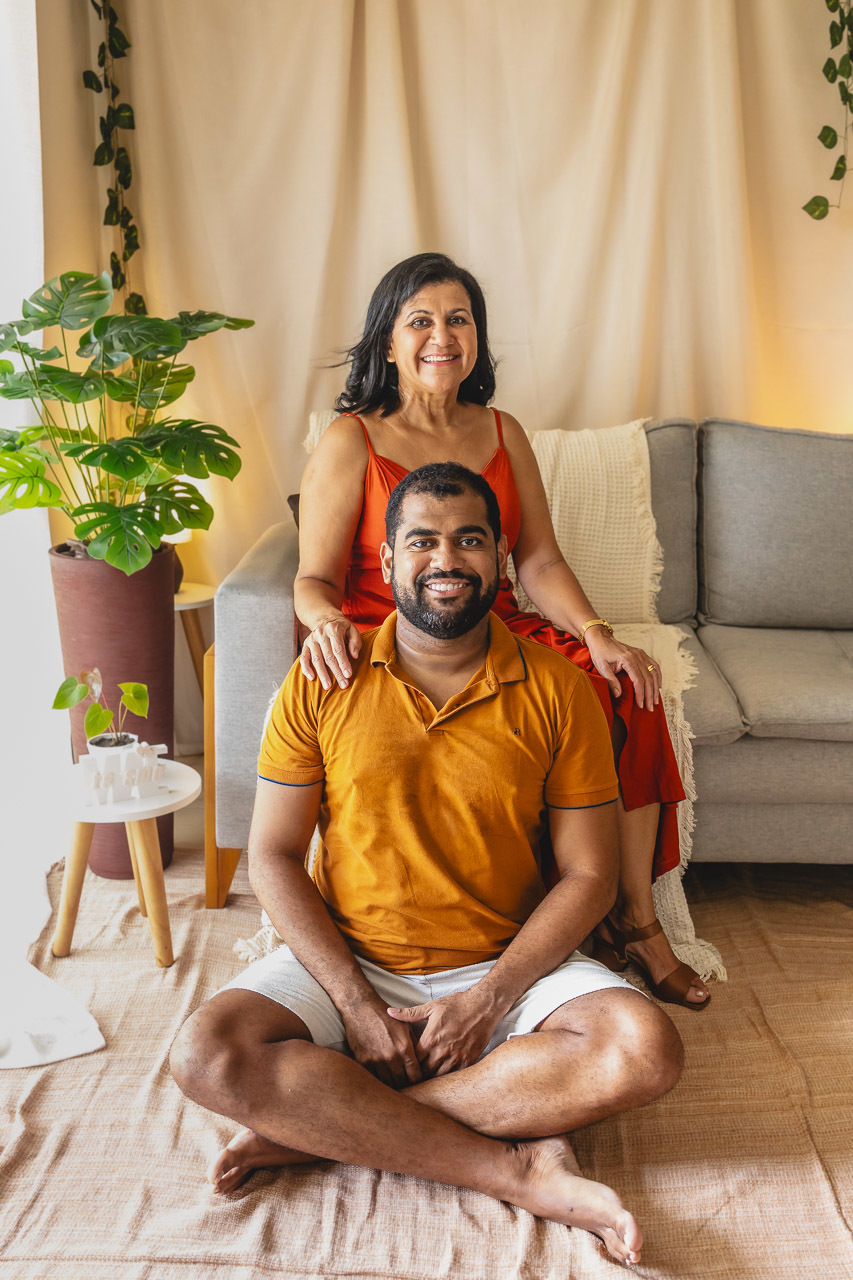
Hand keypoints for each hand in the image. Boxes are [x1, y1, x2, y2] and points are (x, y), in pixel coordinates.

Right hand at [300, 616, 361, 689]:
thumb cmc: (341, 627)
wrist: (323, 618)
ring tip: (328, 687)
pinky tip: (312, 678)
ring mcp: (311, 640)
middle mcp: (321, 635)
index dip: (343, 663)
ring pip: (316, 659)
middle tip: (343, 685)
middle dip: (336, 672)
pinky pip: (304, 658)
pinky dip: (306, 669)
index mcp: (333, 630)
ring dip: (322, 674)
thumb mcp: (352, 629)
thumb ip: (355, 642)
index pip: (338, 649)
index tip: (348, 675)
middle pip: (328, 656)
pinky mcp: (305, 645)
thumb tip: (354, 656)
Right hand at [340, 1001, 422, 1088]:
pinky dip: (378, 1081)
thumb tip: (420, 1061)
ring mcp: (376, 1060)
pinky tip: (381, 1080)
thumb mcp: (404, 1026)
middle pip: (402, 1082)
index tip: (418, 1082)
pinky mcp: (363, 1061)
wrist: (360, 1007)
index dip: (418, 1081)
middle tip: (407, 1086)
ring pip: (388, 1084)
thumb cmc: (383, 1015)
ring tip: (395, 1085)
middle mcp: (391, 1056)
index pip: (415, 1075)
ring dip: (392, 1085)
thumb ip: (413, 1045)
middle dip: (406, 1085)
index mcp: (404, 1047)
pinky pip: (373, 1078)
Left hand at [387, 988, 501, 1077]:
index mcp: (430, 1039)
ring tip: (426, 1079)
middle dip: (418, 1074)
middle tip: (412, 1077)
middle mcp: (442, 1052)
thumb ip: (409, 1014)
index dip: (408, 1064)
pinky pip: (454, 1076)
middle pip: (424, 1072)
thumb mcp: (432, 1007)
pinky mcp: (468, 1061)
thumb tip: (390, 1012)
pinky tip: (443, 1076)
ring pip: (438, 1077)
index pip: (413, 1060)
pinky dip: (447, 1077)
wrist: (483, 1006)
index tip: (404, 1066)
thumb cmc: (458, 1005)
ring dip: (432, 1078)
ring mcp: (456, 1058)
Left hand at [584, 630, 660, 709]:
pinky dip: (657, 676)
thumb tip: (618, 695)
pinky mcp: (641, 654)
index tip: (641, 705)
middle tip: (650, 707)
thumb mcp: (602, 667)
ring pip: (653, 673)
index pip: (638, 680)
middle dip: (650, 695)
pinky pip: (654, 666)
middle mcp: (637, 656)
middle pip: (648, 678)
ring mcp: (641, 654)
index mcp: (627, 659)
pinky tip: (658, 686)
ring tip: (655, 700)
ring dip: (655, 688)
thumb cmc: (600, 653)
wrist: (601, 639)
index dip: (641, 694)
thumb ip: (611, 681)